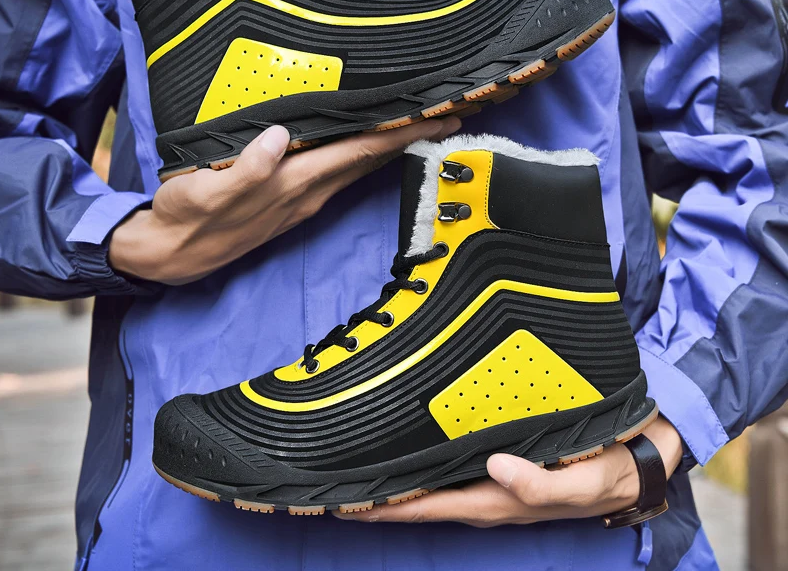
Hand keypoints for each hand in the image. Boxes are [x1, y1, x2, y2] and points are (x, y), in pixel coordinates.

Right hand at [109, 118, 459, 284]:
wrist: (170, 256)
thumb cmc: (186, 218)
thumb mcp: (206, 192)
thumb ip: (246, 169)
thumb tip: (279, 137)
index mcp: (295, 185)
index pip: (359, 153)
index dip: (400, 134)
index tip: (439, 118)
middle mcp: (309, 194)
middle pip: (370, 162)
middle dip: (410, 139)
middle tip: (448, 115)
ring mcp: (302, 201)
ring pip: (358, 169)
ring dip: (392, 149)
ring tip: (419, 127)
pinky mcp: (290, 203)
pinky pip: (340, 173)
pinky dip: (364, 157)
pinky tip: (367, 147)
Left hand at [335, 416, 681, 526]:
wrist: (632, 462)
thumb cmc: (605, 472)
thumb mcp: (582, 483)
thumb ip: (540, 483)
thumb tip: (496, 468)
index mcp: (499, 501)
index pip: (430, 507)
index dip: (387, 509)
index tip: (346, 504)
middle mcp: (487, 493)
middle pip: (421, 502)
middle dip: (379, 500)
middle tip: (333, 490)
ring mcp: (491, 481)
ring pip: (432, 486)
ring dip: (395, 487)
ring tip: (356, 477)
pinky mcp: (499, 463)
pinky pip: (450, 469)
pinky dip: (422, 468)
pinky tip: (406, 455)